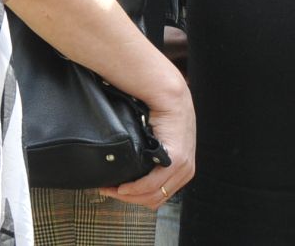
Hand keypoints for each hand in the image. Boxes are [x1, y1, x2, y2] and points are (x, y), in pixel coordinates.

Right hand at [102, 84, 195, 207]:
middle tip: (108, 191)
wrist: (169, 95)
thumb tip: (130, 170)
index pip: (157, 195)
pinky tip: (122, 186)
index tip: (115, 191)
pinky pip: (152, 184)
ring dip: (128, 195)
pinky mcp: (177, 160)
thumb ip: (152, 158)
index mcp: (183, 170)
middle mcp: (186, 171)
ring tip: (110, 189)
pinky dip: (134, 188)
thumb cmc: (161, 113)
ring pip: (151, 195)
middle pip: (153, 199)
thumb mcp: (160, 140)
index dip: (134, 198)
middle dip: (128, 199)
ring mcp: (183, 167)